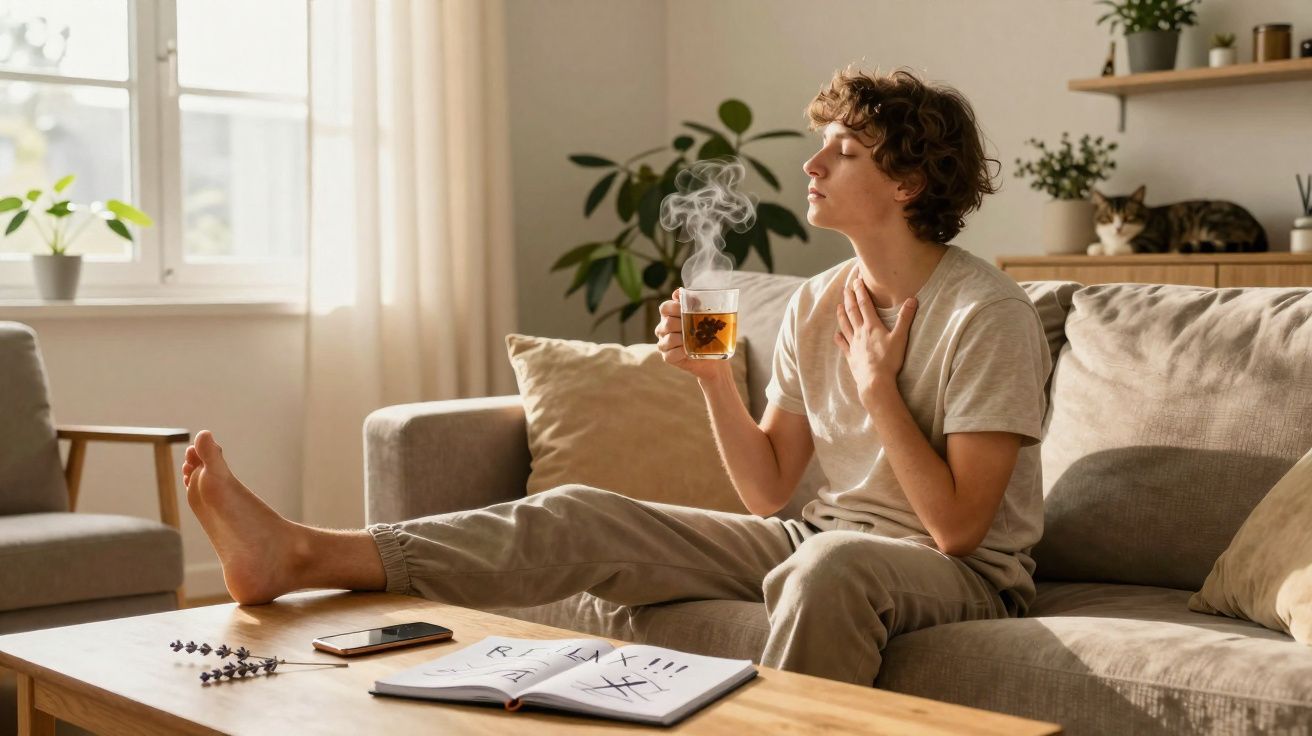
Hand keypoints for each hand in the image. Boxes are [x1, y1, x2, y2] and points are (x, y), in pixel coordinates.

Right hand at [655, 288, 730, 381]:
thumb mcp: (703, 314)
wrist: (714, 353)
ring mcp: (664, 343)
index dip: (675, 307)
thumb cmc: (706, 331)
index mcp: (669, 315)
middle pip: (667, 323)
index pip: (665, 307)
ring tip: (694, 340)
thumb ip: (693, 302)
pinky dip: (681, 352)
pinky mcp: (668, 357)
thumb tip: (679, 291)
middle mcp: (663, 329)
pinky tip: (689, 351)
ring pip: (669, 339)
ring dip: (683, 339)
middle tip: (696, 328)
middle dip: (683, 325)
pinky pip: (670, 354)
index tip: (687, 310)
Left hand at [835, 274, 916, 405]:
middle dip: (849, 298)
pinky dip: (840, 339)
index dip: (860, 291)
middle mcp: (860, 333)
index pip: (864, 304)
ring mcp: (854, 345)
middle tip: (845, 288)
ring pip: (845, 326)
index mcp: (872, 326)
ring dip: (841, 314)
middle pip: (852, 312)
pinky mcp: (852, 357)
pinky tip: (836, 335)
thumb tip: (912, 300)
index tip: (856, 280)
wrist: (875, 381)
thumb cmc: (889, 360)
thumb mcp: (900, 338)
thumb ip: (905, 318)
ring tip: (838, 306)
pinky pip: (844, 346)